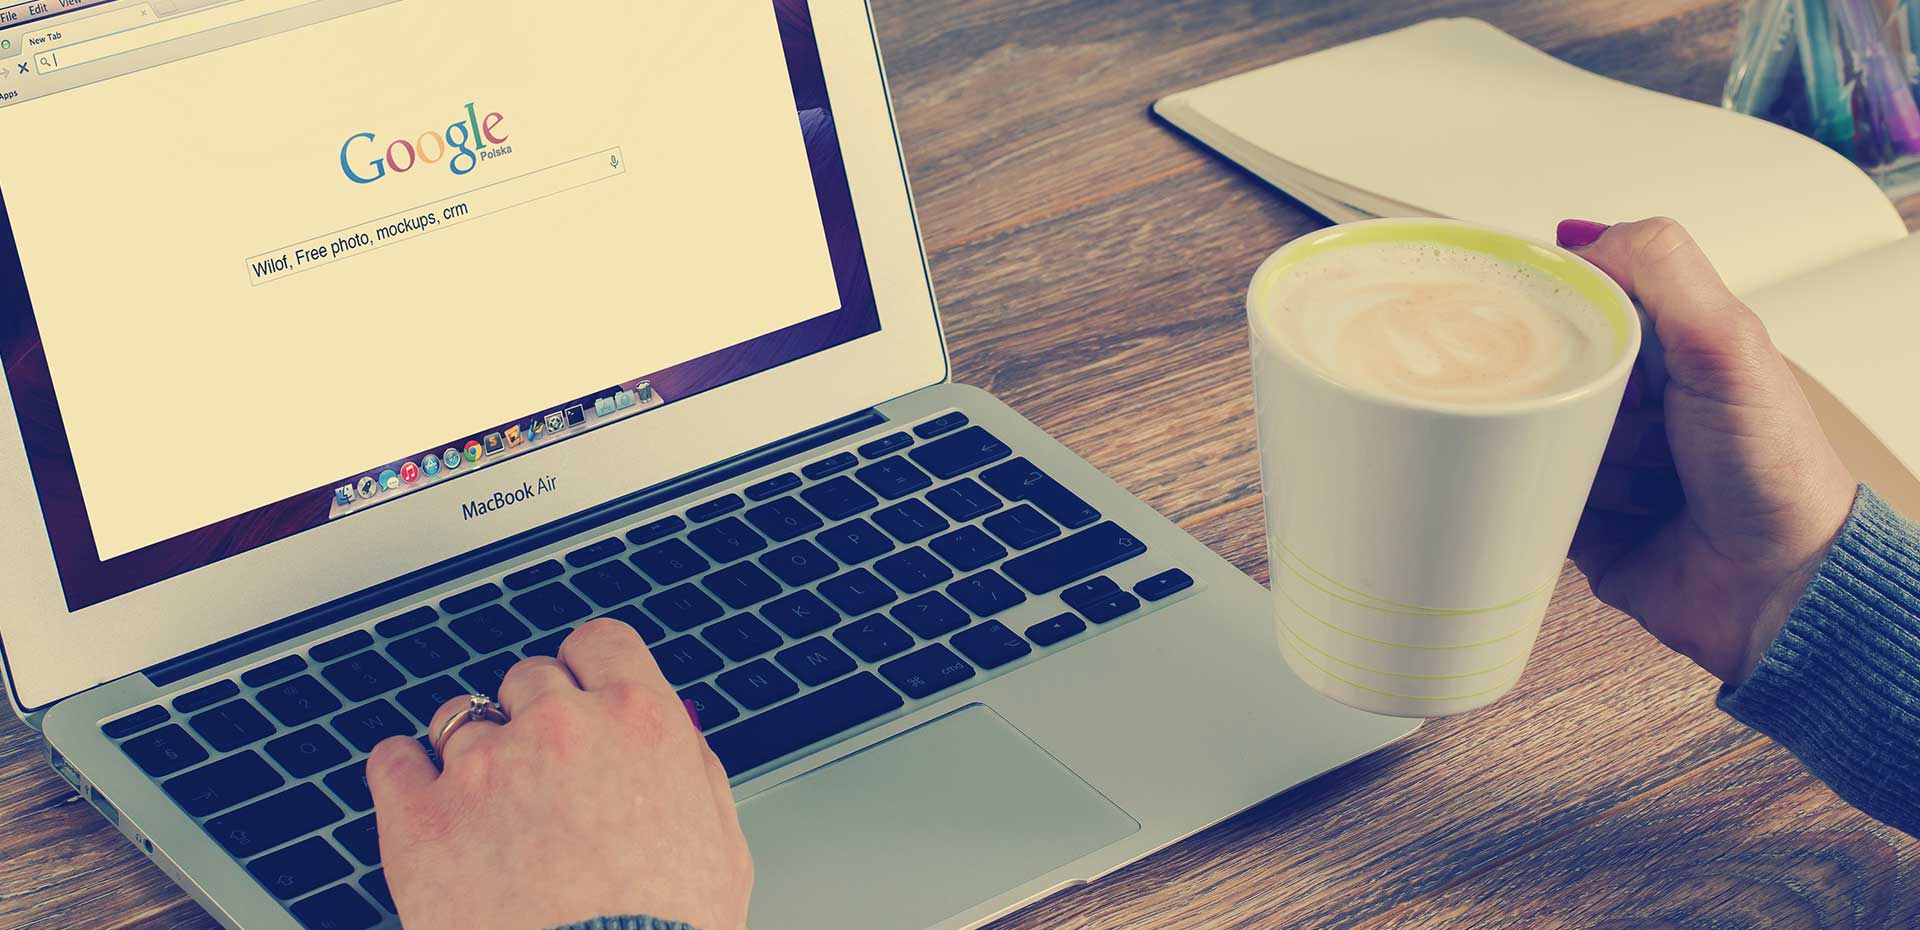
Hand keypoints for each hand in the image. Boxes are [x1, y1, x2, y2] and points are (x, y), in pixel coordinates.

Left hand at [366, 618, 752, 929]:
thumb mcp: (721, 846)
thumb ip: (695, 772)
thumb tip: (677, 739)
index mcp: (639, 722)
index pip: (599, 643)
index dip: (587, 670)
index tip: (578, 693)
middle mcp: (560, 725)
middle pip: (529, 678)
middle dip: (533, 719)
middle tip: (541, 775)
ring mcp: (484, 767)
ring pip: (458, 718)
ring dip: (470, 750)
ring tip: (483, 806)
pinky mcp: (420, 817)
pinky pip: (391, 761)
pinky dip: (402, 775)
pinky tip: (422, 801)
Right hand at [1558, 217, 1856, 685]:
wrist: (1778, 591)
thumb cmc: (1774, 470)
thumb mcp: (1727, 344)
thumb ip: (1663, 270)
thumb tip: (1578, 234)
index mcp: (1667, 347)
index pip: (1582, 298)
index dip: (1547, 299)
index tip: (1516, 305)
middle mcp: (1632, 400)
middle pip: (1542, 367)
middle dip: (1546, 383)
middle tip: (1580, 403)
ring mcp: (1601, 461)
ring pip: (1526, 433)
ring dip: (1556, 451)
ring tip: (1617, 475)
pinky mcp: (1575, 520)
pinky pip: (1519, 499)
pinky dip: (1532, 500)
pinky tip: (1574, 505)